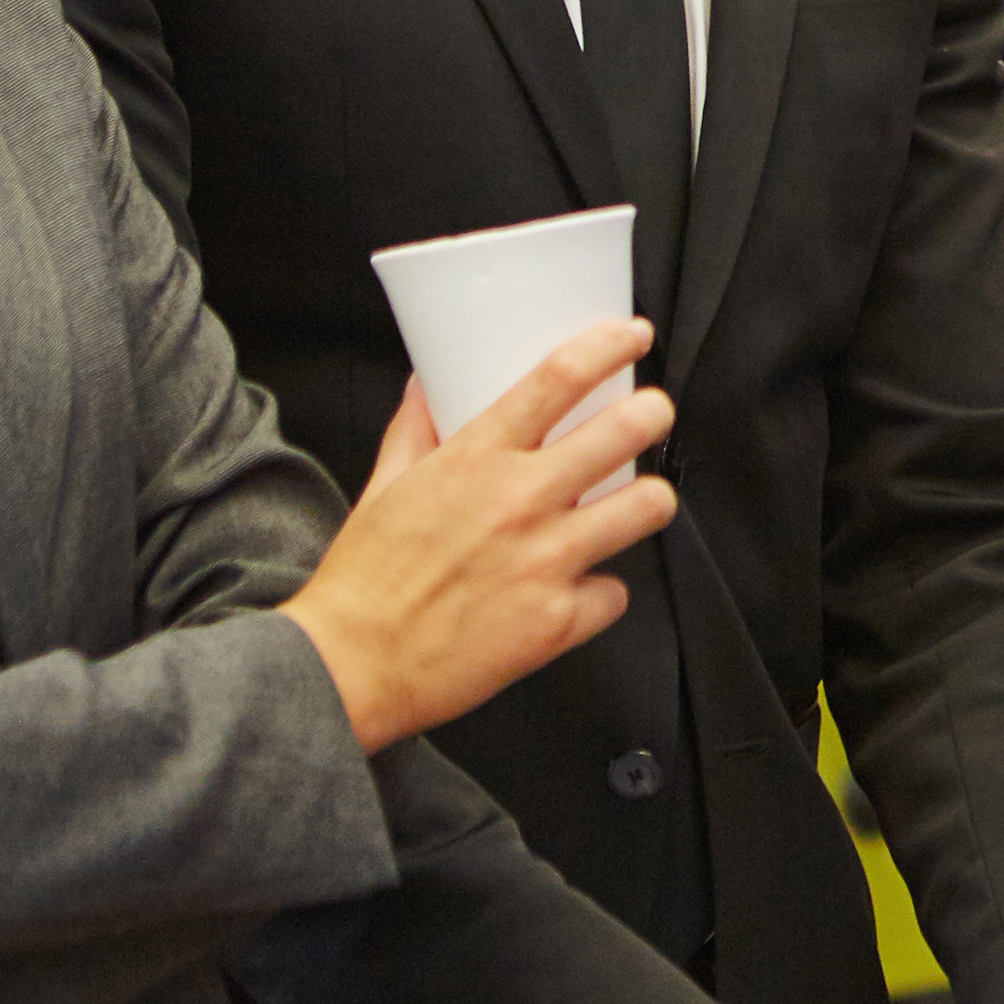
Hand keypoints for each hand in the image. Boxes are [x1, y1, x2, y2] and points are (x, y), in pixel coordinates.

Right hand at [277, 324, 676, 754]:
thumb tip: (427, 382)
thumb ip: (414, 428)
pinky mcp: (557, 621)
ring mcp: (545, 561)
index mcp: (475, 460)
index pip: (559, 378)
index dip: (610, 346)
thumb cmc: (363, 581)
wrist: (349, 667)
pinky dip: (602, 592)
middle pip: (628, 431)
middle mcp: (518, 502)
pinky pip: (616, 593)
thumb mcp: (384, 487)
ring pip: (647, 507)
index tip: (633, 337)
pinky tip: (580, 590)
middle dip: (654, 414)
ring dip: (649, 501)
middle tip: (652, 418)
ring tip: (636, 503)